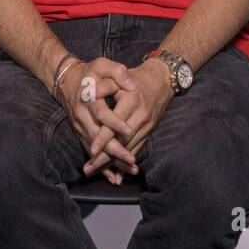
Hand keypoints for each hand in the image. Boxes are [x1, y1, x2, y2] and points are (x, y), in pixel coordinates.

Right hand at [58, 57, 138, 184]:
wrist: (66, 81)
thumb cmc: (89, 72)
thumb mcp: (101, 64)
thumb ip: (117, 71)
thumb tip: (132, 84)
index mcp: (88, 98)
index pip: (103, 113)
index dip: (115, 123)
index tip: (129, 130)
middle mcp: (82, 116)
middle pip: (98, 137)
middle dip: (115, 150)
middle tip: (132, 159)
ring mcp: (80, 127)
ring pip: (95, 148)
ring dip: (111, 161)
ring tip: (129, 170)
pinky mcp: (81, 134)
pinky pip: (91, 152)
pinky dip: (101, 165)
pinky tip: (113, 176)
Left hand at [82, 58, 172, 179]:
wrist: (161, 80)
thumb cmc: (136, 78)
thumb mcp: (120, 75)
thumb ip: (106, 84)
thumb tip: (91, 91)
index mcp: (131, 102)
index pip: (115, 124)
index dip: (103, 138)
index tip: (92, 150)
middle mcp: (141, 116)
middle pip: (121, 141)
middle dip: (105, 157)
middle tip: (88, 169)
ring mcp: (147, 125)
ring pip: (129, 148)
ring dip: (113, 163)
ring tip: (96, 172)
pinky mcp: (149, 131)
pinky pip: (137, 148)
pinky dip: (126, 161)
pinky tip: (117, 173)